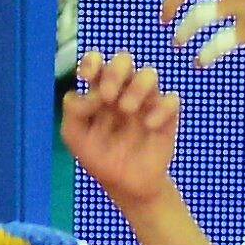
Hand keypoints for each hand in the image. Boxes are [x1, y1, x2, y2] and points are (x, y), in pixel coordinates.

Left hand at [59, 48, 185, 209]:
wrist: (126, 185)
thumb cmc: (99, 156)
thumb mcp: (75, 137)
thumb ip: (74, 111)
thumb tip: (90, 93)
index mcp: (99, 90)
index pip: (96, 63)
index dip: (91, 61)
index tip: (86, 76)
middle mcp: (123, 90)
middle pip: (124, 60)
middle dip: (115, 72)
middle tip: (107, 97)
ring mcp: (146, 101)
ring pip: (149, 74)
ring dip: (137, 87)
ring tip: (126, 110)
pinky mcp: (167, 115)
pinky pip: (171, 100)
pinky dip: (160, 109)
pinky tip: (149, 126)